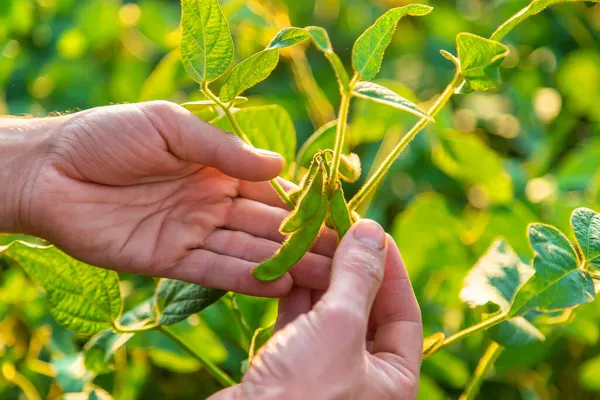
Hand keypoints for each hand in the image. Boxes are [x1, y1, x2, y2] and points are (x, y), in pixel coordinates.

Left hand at [2, 101, 335, 295]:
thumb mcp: (170, 127)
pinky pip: (213, 272)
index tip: (337, 219)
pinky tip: (278, 286)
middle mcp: (210, 204)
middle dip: (303, 242)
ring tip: (323, 277)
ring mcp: (192, 233)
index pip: (269, 191)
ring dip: (283, 264)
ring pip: (246, 252)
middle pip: (265, 227)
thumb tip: (280, 168)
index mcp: (215, 169)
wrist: (50, 172)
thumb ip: (224, 151)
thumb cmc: (108, 136)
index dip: (302, 205)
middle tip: (343, 259)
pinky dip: (244, 279)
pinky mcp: (169, 262)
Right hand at [213, 220, 422, 399]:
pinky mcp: (288, 370)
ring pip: (329, 314)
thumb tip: (373, 231)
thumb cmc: (303, 391)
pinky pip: (298, 325)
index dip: (391, 268)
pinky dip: (293, 296)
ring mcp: (324, 373)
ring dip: (319, 277)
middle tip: (335, 227)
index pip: (404, 311)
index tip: (372, 231)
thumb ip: (357, 277)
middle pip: (365, 309)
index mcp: (394, 378)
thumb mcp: (339, 327)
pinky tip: (285, 268)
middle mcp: (364, 377)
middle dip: (350, 268)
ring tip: (308, 239)